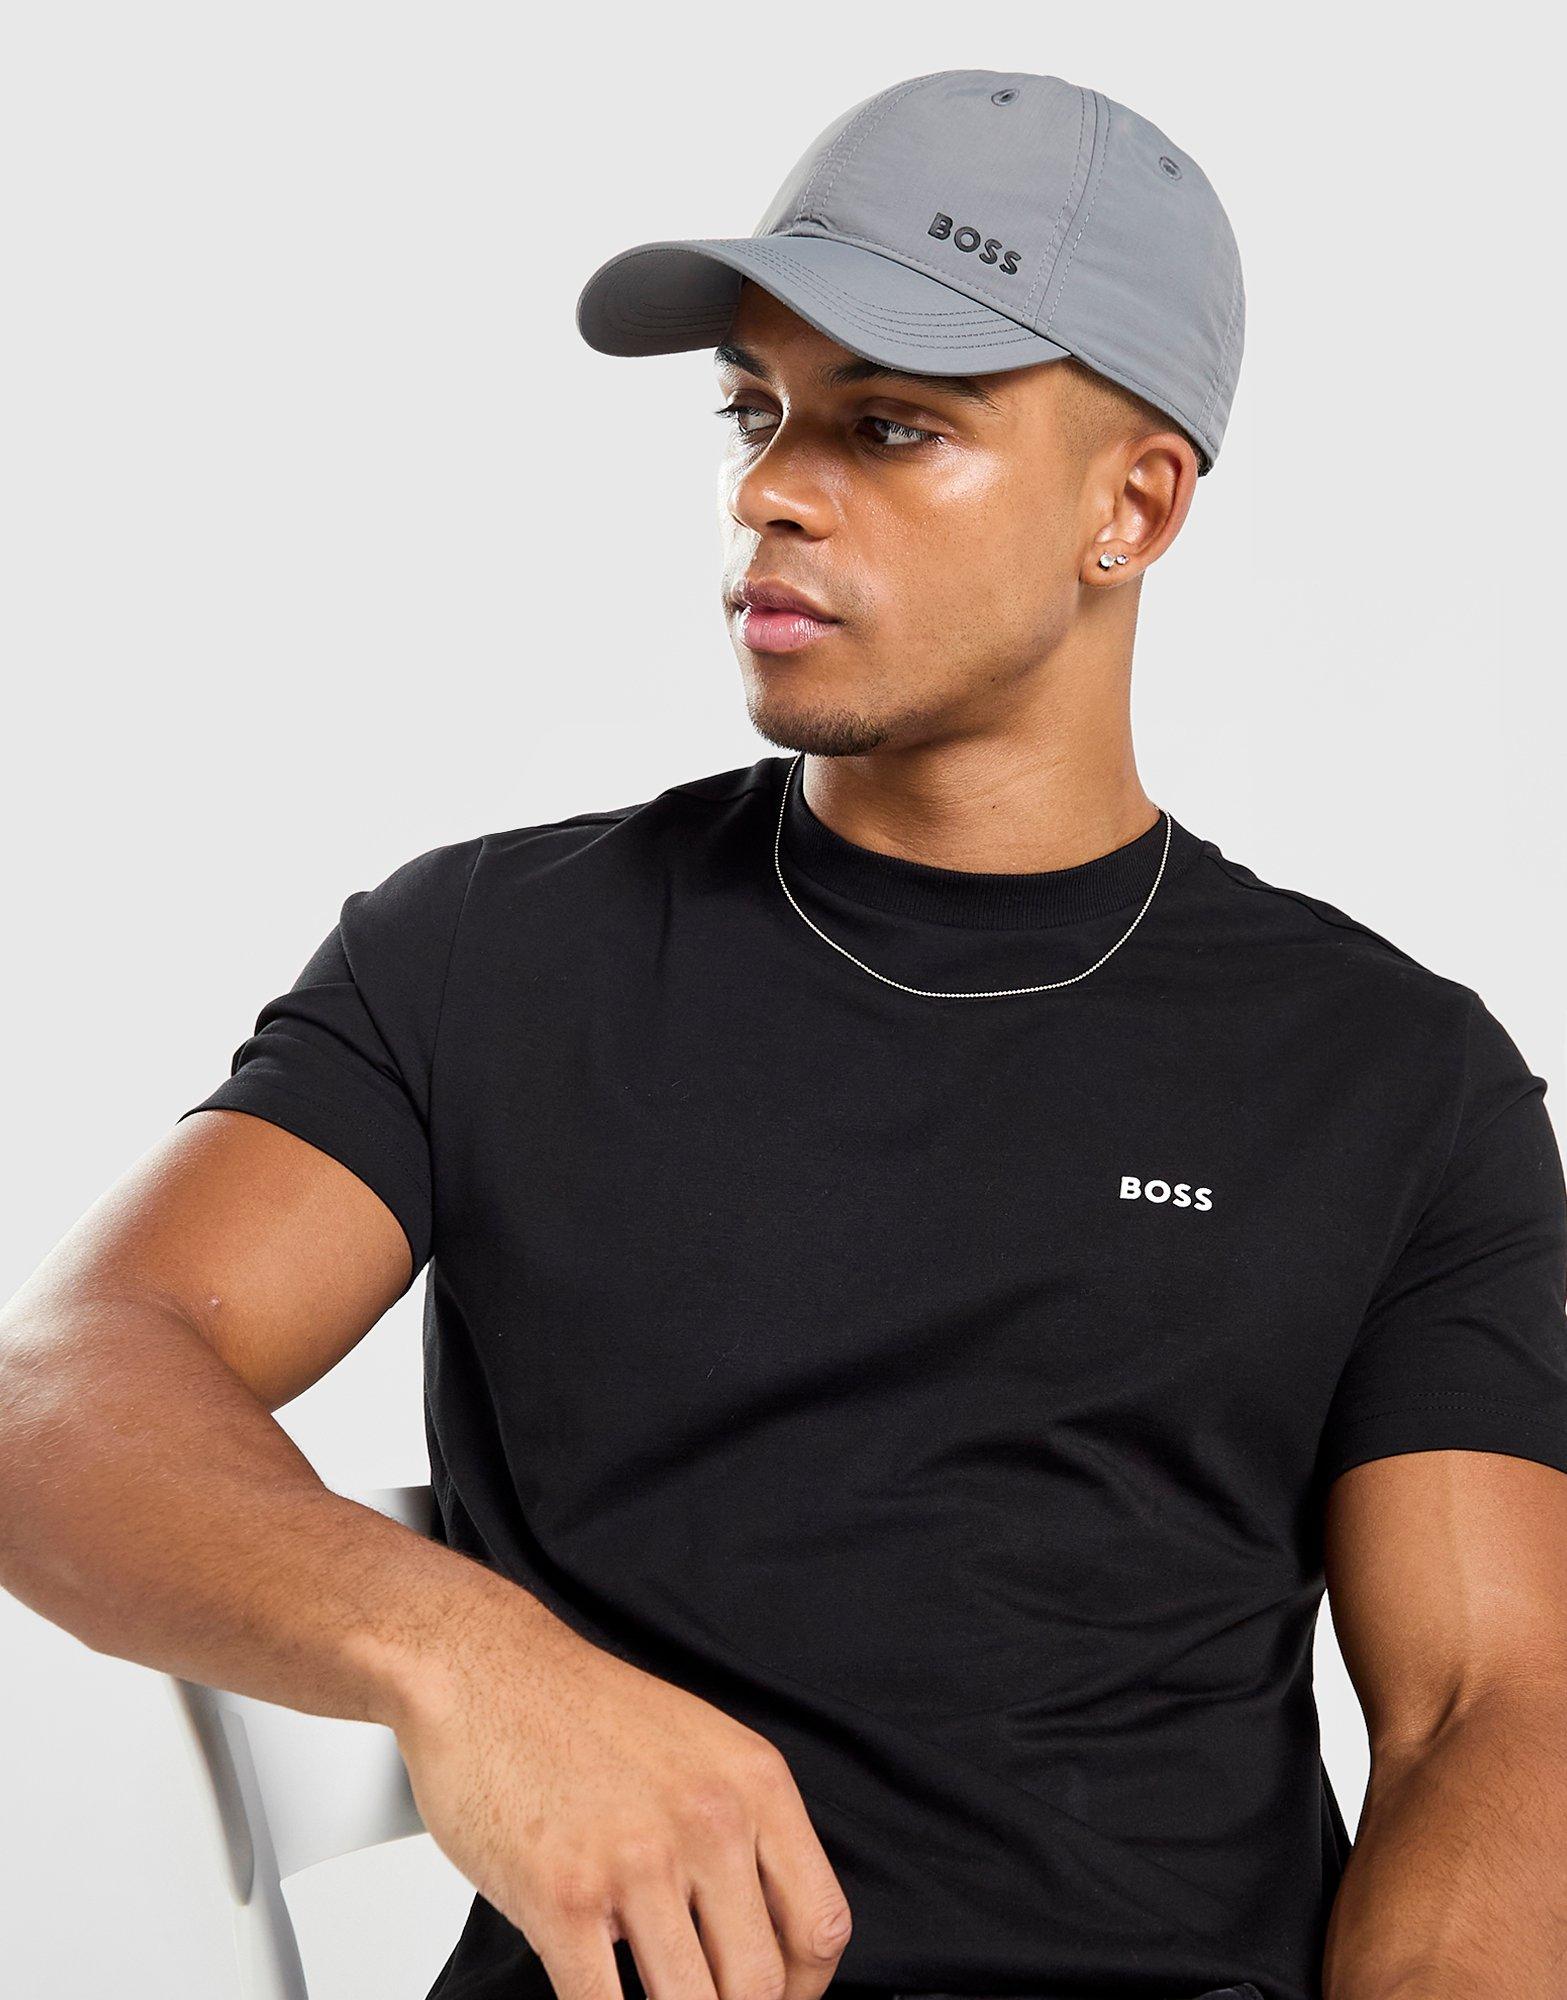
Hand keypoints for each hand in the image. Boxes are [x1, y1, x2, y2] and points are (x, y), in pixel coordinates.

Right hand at [392, 1593, 853, 1999]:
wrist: (482, 1668)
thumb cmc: (582, 1713)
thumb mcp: (699, 1749)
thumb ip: (740, 1833)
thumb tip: (761, 1936)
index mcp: (754, 1783)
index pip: (819, 1926)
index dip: (804, 1993)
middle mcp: (710, 1821)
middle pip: (760, 1984)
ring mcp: (637, 1860)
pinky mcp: (562, 1895)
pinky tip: (597, 1998)